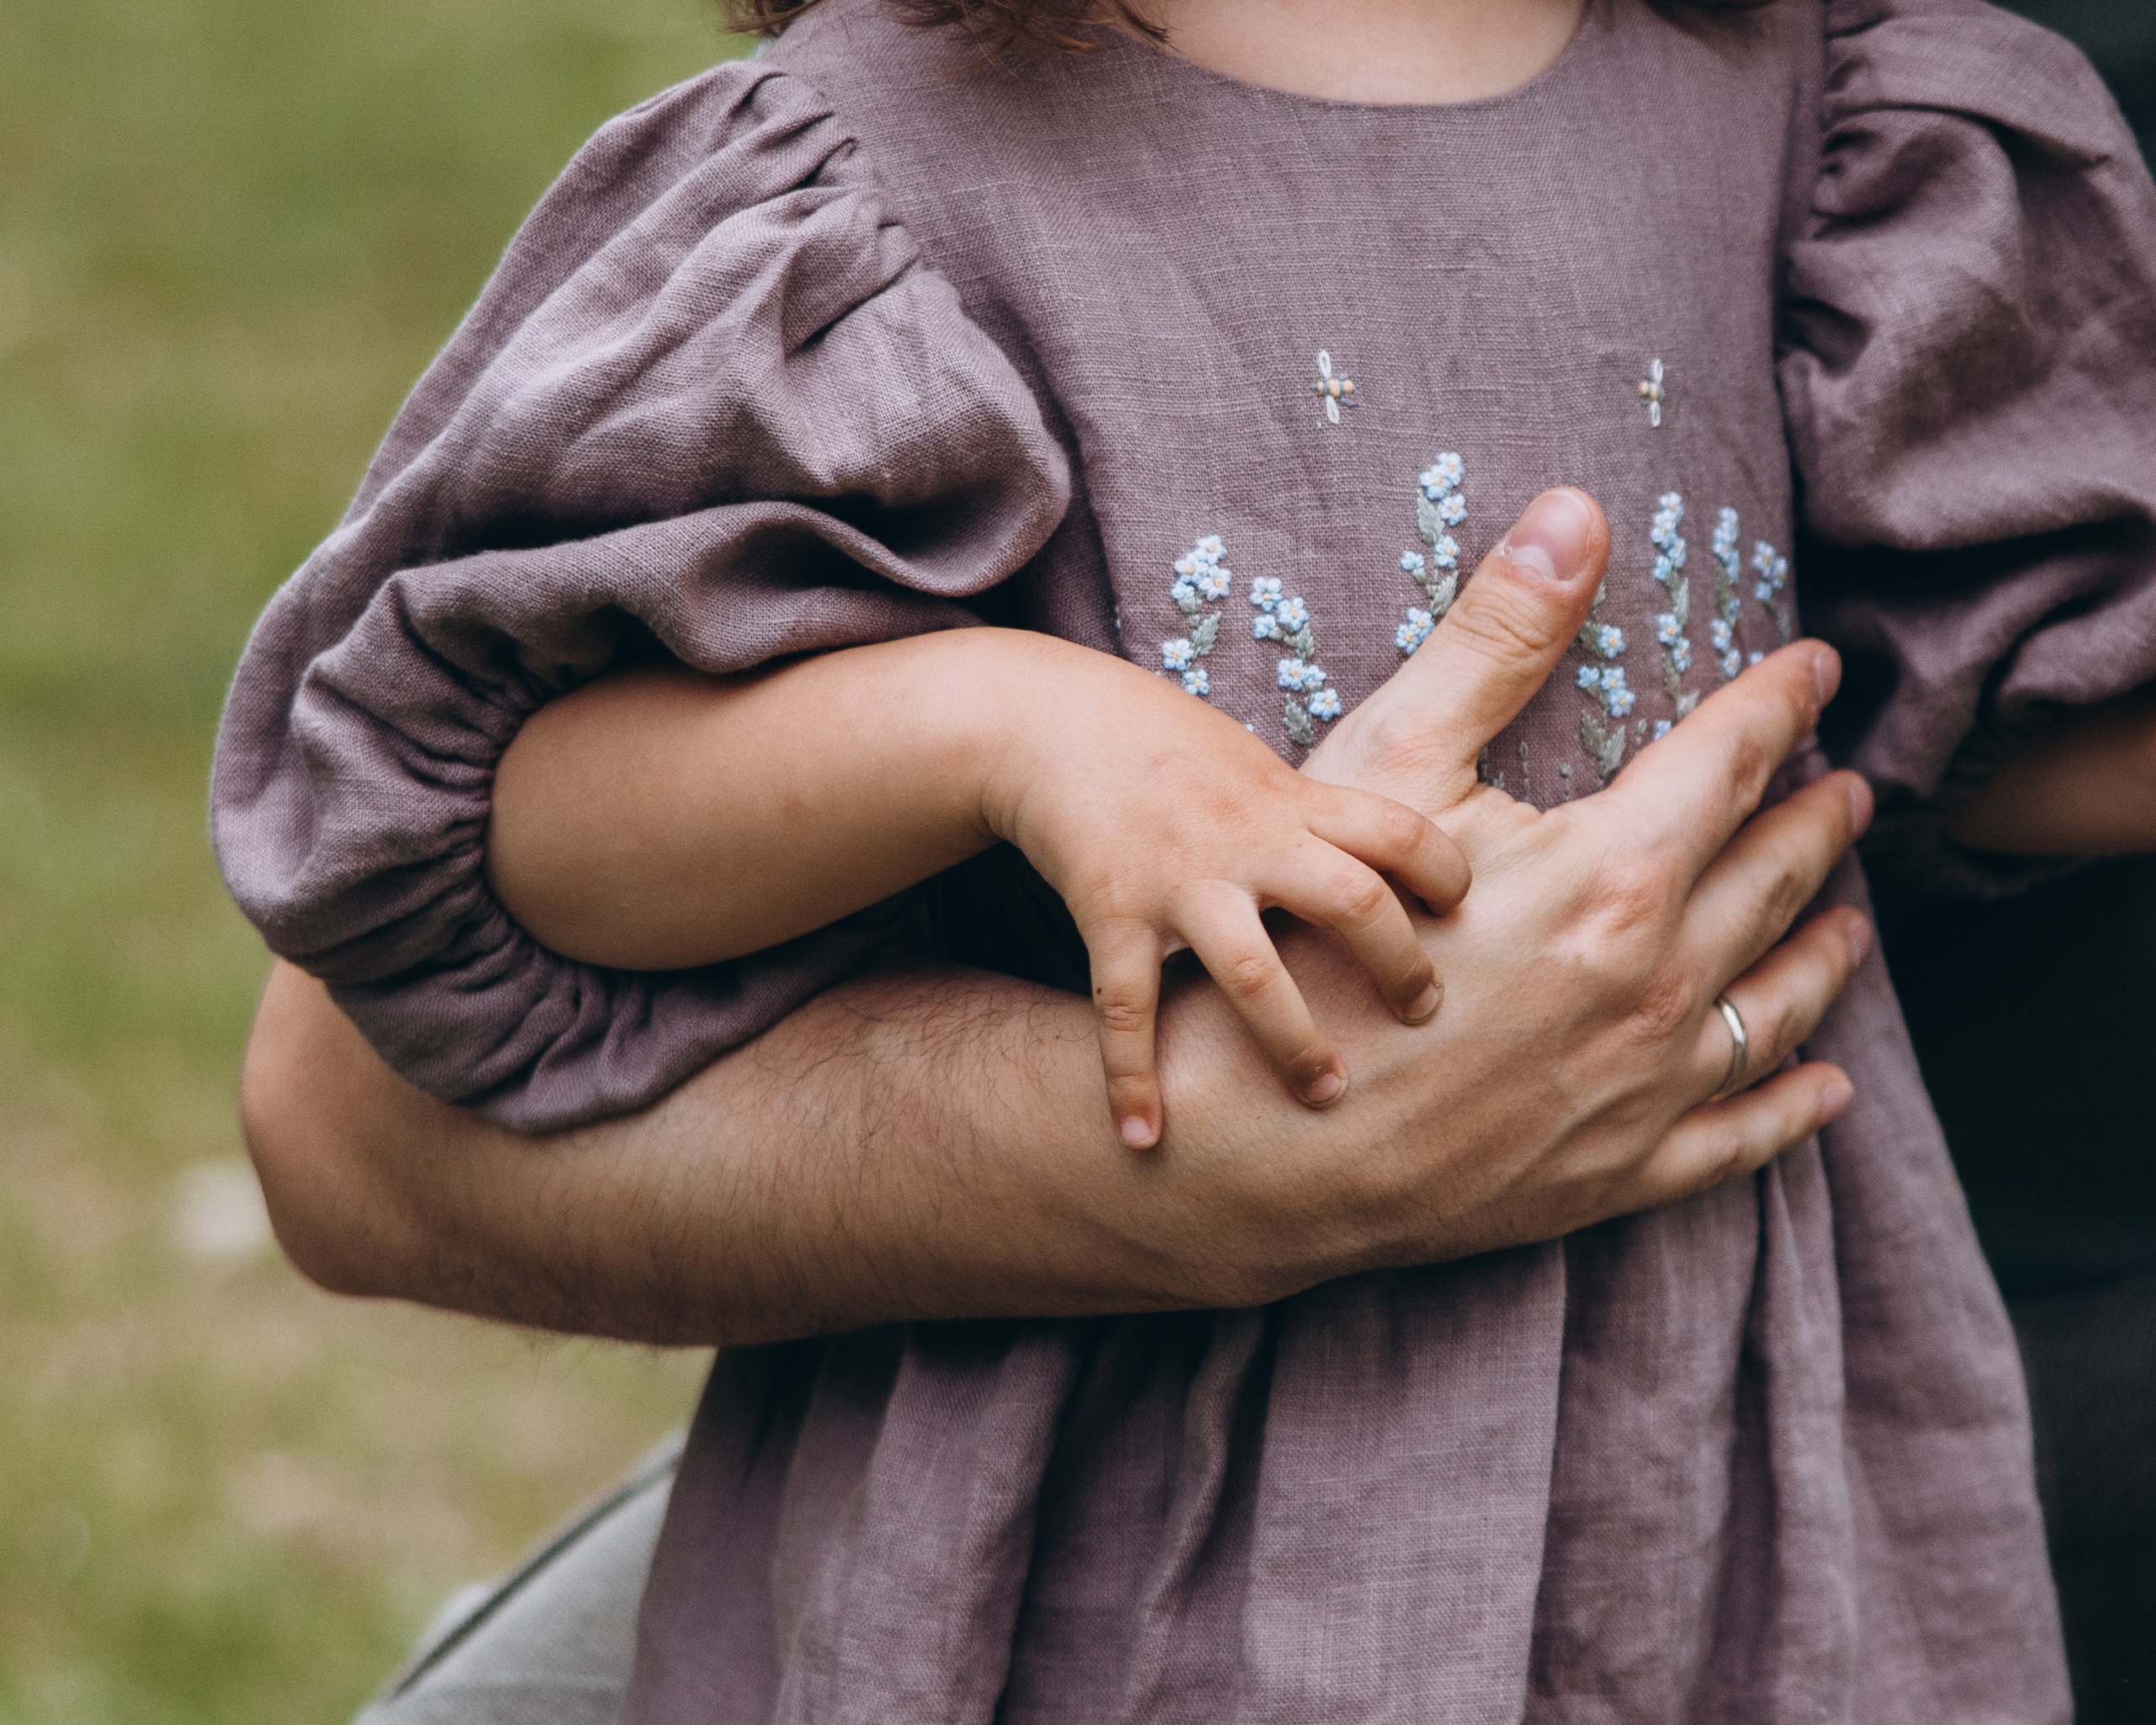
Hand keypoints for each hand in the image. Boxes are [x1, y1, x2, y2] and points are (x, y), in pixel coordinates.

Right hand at [977, 643, 1468, 1147]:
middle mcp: (1246, 839)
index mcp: (1292, 801)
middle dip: (1398, 970)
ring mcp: (1180, 880)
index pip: (1400, 834)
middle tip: (1425, 1018)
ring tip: (1325, 1096)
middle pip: (1352, 905)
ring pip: (1253, 974)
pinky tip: (1143, 1137)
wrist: (1054, 726)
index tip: (1465, 918)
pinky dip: (1131, 1078)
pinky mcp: (1112, 911)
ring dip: (1293, 1043)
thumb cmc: (1170, 752)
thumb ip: (1321, 825)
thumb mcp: (1258, 768)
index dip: (1446, 877)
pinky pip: (1126, 1007)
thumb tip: (1405, 877)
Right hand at [1144, 488, 1872, 1279]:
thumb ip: (1495, 640)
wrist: (1259, 1143)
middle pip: (1768, 881)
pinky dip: (1788, 1109)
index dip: (1778, 703)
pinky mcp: (1613, 1173)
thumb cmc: (1308, 942)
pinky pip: (1735, 1140)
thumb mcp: (1389, 767)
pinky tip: (1822, 1090)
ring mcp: (1641, 1089)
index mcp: (1614, 872)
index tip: (1816, 669)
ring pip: (1772, 1009)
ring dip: (1823, 957)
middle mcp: (1654, 982)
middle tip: (1853, 792)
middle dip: (1816, 824)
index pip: (1729, 760)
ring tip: (1853, 925)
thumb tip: (1576, 510)